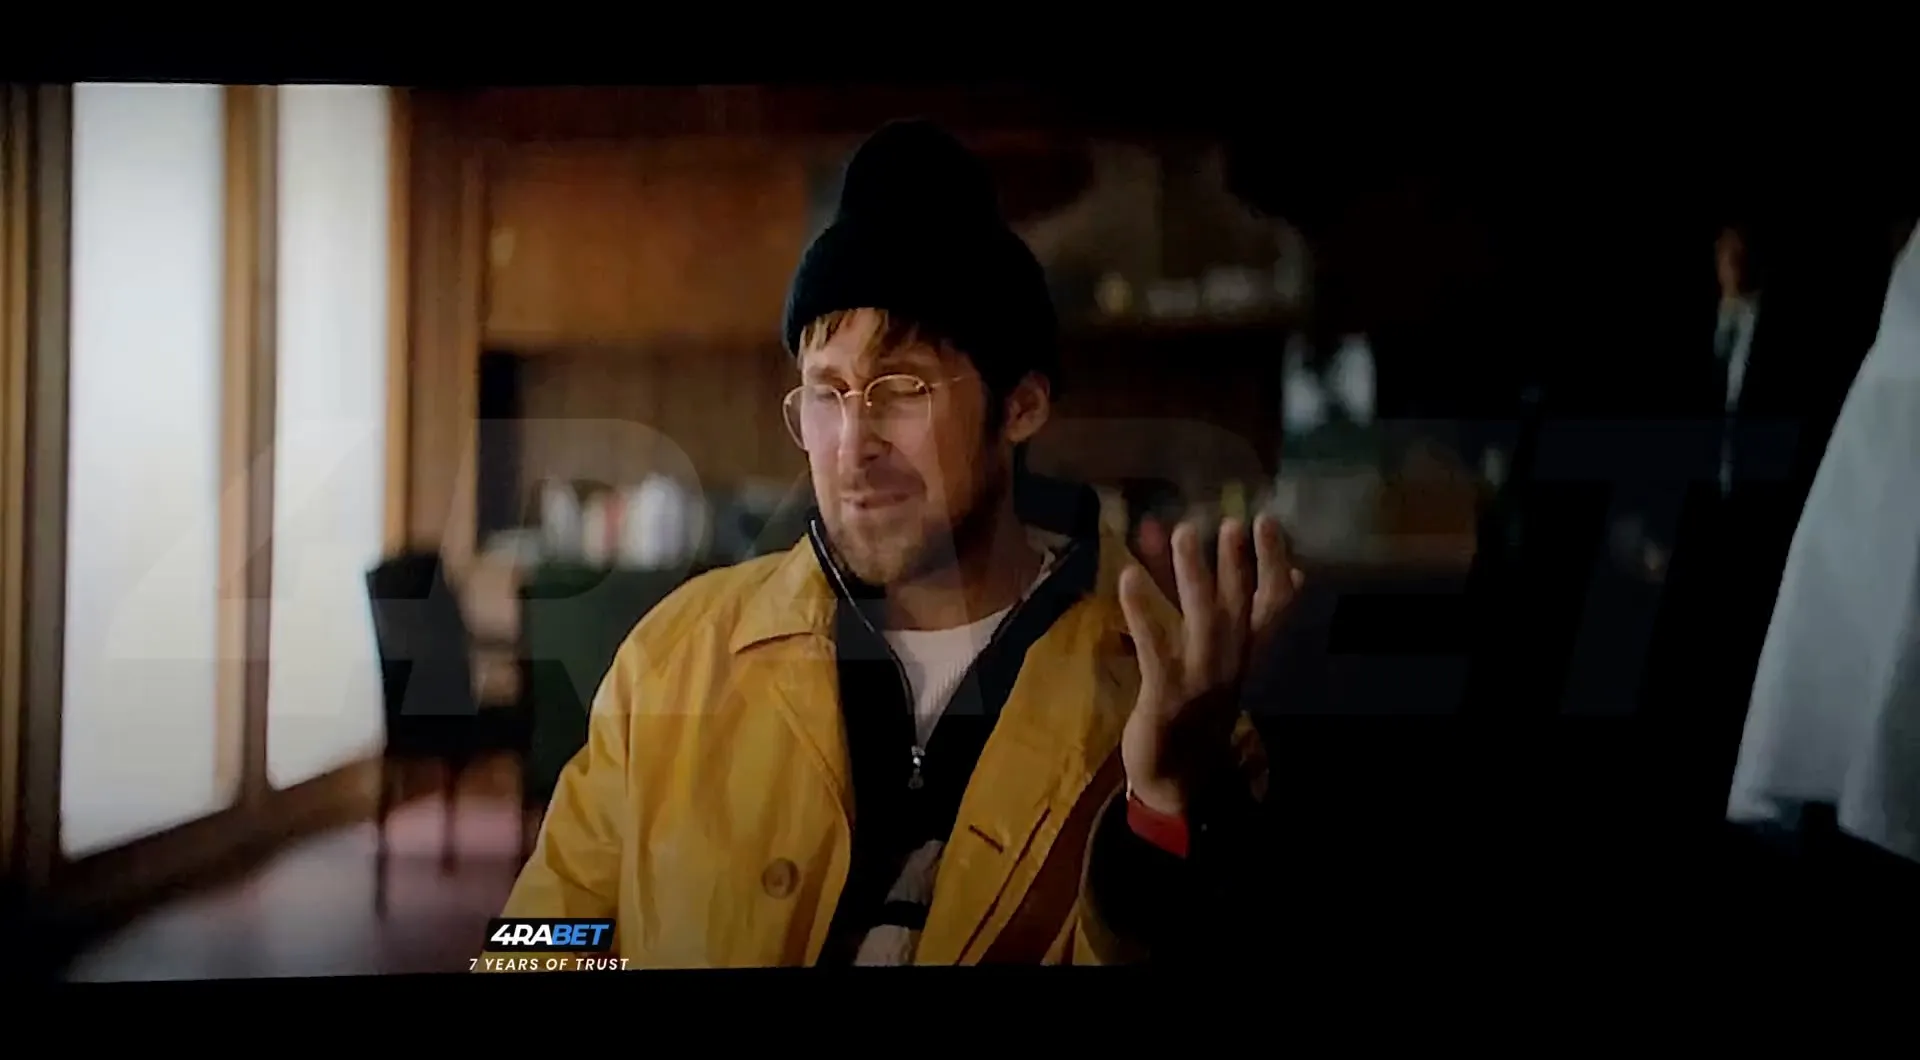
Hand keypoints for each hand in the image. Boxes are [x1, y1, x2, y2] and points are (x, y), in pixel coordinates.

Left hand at [1118, 514, 1300, 817]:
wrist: (1178, 778)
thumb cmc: (1198, 709)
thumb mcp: (1223, 659)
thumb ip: (1239, 612)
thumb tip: (1292, 571)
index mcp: (1245, 653)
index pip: (1271, 604)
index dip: (1272, 562)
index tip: (1269, 520)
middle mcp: (1230, 663)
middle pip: (1238, 607)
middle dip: (1237, 563)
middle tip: (1232, 519)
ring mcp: (1199, 680)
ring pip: (1203, 621)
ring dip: (1193, 576)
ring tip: (1182, 533)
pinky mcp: (1165, 695)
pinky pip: (1156, 649)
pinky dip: (1143, 613)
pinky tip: (1127, 578)